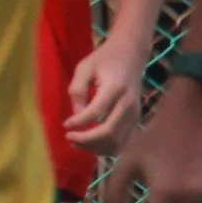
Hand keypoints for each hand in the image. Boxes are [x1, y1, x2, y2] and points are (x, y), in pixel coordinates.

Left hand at [61, 40, 145, 155]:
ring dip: (95, 147)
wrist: (132, 54)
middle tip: (69, 137)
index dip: (78, 122)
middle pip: (109, 132)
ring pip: (117, 142)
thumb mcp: (85, 67)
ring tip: (77, 142)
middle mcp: (128, 103)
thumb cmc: (105, 60)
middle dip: (86, 140)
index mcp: (115, 88)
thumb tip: (76, 115)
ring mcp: (135, 113)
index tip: (65, 124)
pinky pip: (122, 142)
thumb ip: (78, 90)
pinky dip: (106, 148)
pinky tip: (91, 143)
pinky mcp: (136, 120)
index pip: (96, 112)